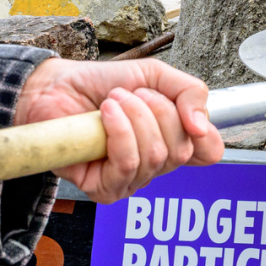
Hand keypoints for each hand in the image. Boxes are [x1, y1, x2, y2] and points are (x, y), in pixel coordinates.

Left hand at [14, 58, 224, 203]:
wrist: (55, 87)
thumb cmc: (102, 84)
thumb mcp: (155, 76)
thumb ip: (190, 92)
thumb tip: (203, 128)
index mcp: (173, 140)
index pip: (209, 151)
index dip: (203, 131)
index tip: (183, 109)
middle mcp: (156, 165)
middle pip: (183, 149)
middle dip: (158, 111)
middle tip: (131, 95)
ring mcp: (132, 180)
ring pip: (156, 156)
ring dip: (133, 117)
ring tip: (113, 102)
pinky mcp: (105, 189)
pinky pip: (127, 165)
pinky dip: (119, 132)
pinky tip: (105, 115)